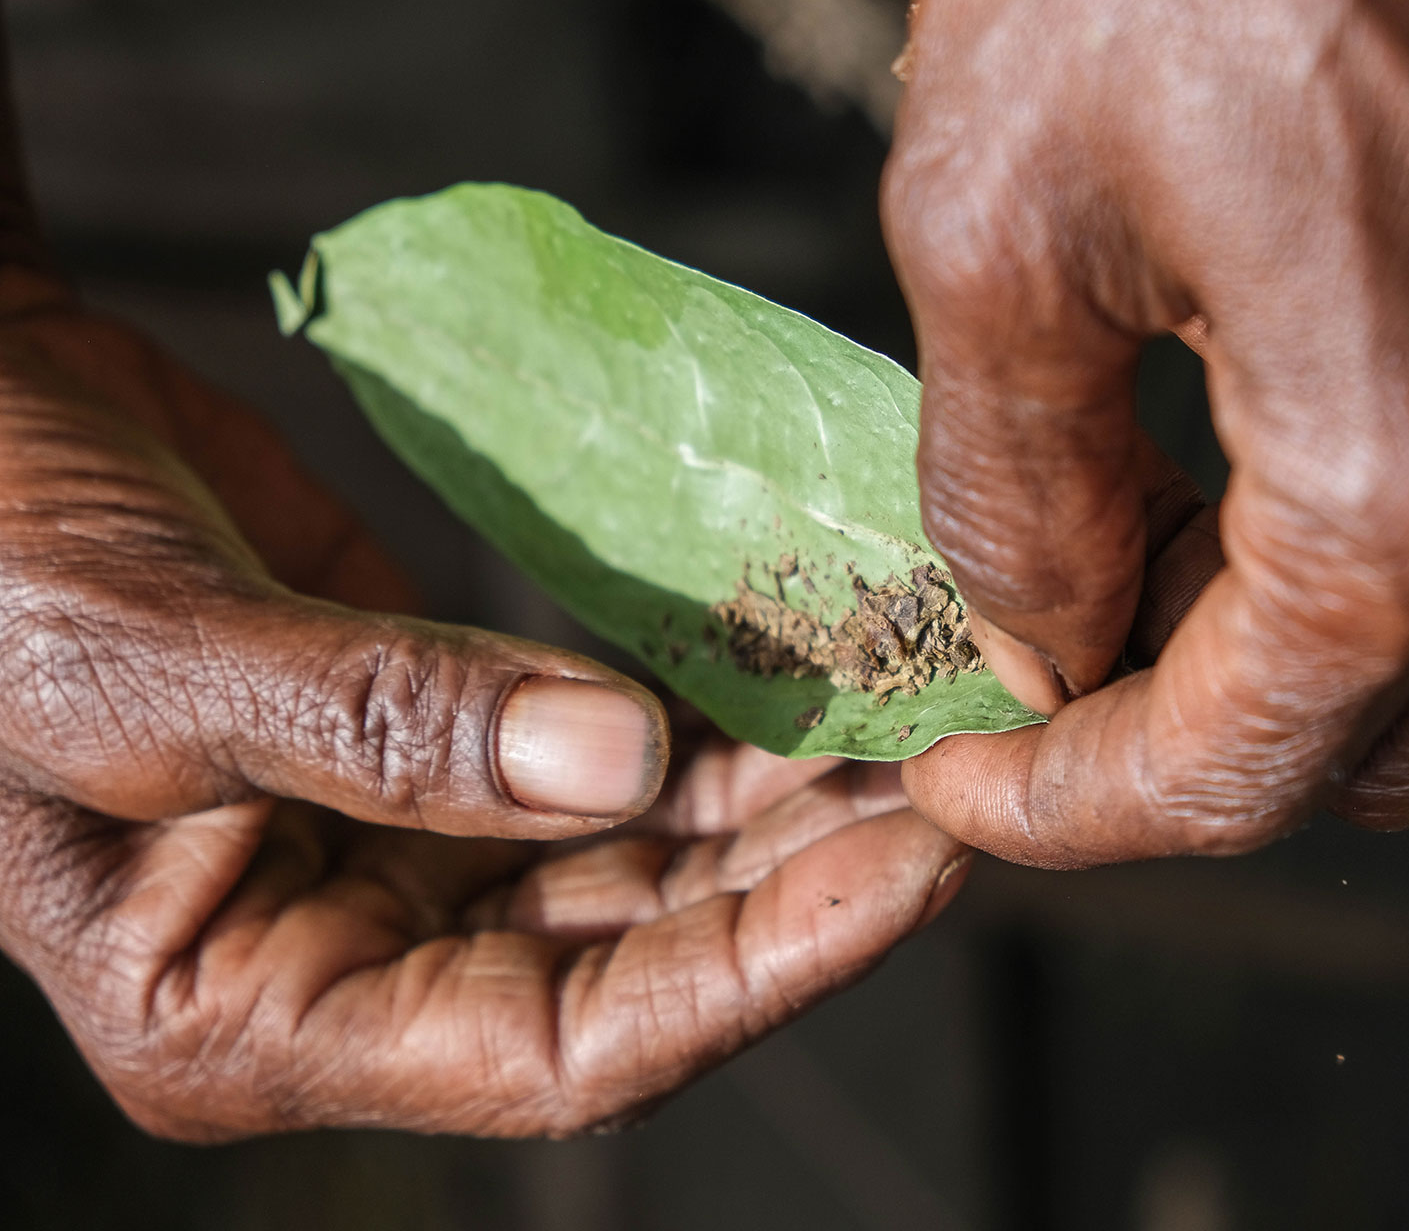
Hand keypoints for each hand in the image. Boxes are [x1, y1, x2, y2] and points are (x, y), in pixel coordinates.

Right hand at [0, 281, 966, 1137]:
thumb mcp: (143, 662)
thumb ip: (383, 725)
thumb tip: (626, 763)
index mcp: (251, 1013)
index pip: (560, 1051)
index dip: (753, 974)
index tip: (914, 871)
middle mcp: (353, 954)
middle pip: (635, 957)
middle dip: (802, 878)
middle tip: (959, 779)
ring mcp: (413, 851)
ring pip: (644, 860)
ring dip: (783, 802)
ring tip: (919, 723)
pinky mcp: (452, 746)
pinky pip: (613, 761)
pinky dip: (715, 730)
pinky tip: (815, 678)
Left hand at [883, 0, 1408, 865]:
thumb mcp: (999, 217)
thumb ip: (1012, 493)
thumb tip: (1039, 642)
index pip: (1227, 780)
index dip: (1071, 806)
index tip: (975, 777)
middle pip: (1377, 743)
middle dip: (1197, 726)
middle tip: (1059, 629)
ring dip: (1318, 614)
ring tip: (1170, 483)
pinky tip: (1314, 379)